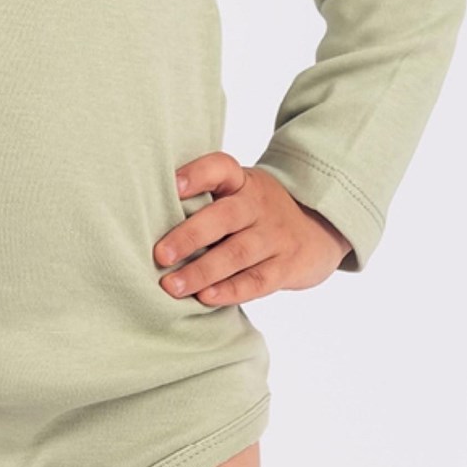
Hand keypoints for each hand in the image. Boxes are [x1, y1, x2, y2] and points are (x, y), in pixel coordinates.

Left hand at [153, 152, 351, 305]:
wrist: (320, 228)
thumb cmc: (257, 211)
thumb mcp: (239, 192)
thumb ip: (206, 199)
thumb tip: (146, 212)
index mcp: (242, 181)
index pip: (220, 168)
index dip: (197, 174)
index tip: (172, 184)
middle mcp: (258, 205)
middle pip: (224, 217)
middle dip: (189, 236)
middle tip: (159, 255)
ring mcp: (275, 236)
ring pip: (237, 254)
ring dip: (202, 271)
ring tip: (171, 286)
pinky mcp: (286, 266)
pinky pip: (257, 280)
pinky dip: (230, 291)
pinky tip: (206, 298)